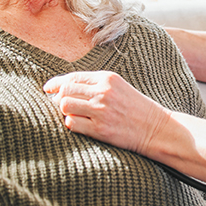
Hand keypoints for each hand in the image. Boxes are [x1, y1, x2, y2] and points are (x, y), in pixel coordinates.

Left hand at [43, 71, 168, 156]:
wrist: (156, 128)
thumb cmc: (136, 108)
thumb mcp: (118, 87)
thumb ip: (95, 84)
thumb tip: (62, 89)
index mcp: (108, 78)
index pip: (72, 76)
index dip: (56, 83)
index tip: (48, 88)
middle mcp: (103, 92)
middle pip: (65, 90)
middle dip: (58, 97)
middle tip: (61, 104)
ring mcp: (101, 110)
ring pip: (65, 106)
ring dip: (65, 111)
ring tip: (73, 114)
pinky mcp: (101, 129)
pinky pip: (72, 124)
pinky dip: (72, 124)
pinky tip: (80, 125)